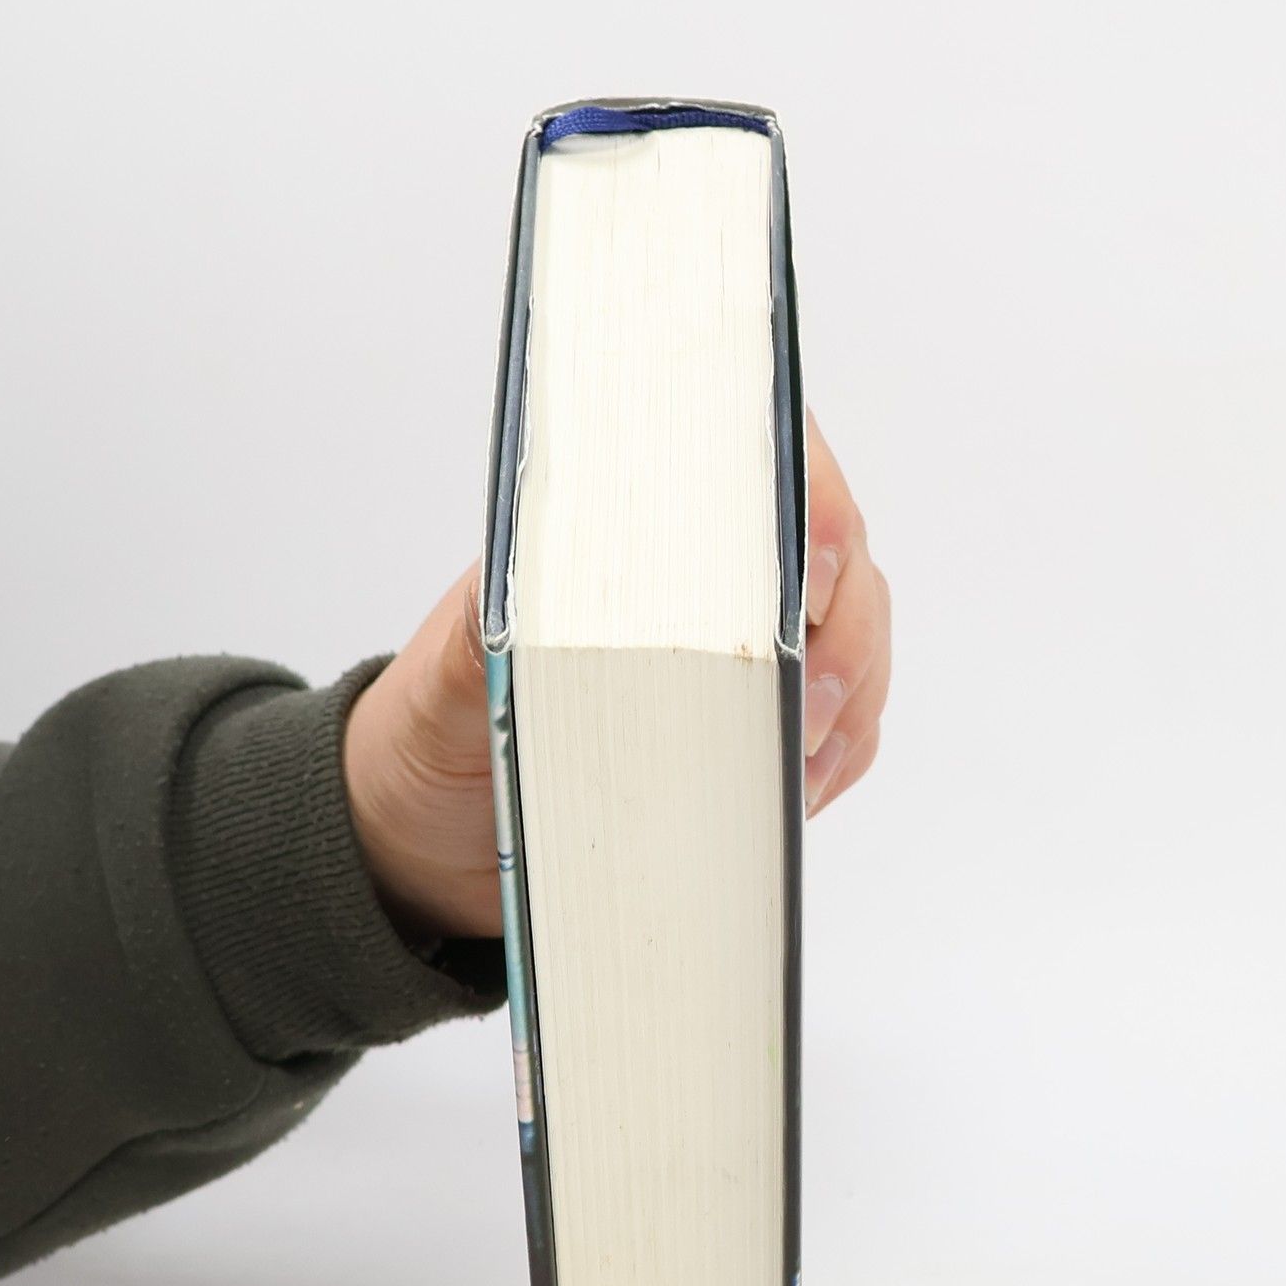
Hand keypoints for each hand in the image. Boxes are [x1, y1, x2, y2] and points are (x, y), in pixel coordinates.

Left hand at [343, 415, 888, 940]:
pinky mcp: (754, 720)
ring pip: (851, 636)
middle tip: (800, 710)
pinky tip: (800, 790)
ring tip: (799, 763)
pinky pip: (841, 721)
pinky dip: (836, 753)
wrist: (434, 828)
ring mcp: (738, 644)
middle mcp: (700, 570)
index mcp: (628, 523)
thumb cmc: (440, 730)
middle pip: (831, 554)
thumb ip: (479, 633)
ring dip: (846, 698)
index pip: (753, 458)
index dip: (808, 503)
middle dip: (839, 630)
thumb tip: (517, 601)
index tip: (808, 581)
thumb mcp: (445, 681)